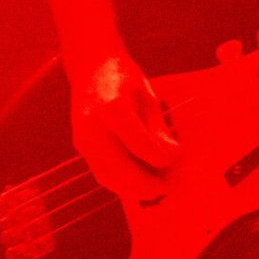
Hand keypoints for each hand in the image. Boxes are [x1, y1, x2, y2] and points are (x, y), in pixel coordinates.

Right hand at [70, 50, 178, 193]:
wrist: (91, 68)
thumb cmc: (125, 80)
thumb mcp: (148, 98)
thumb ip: (157, 129)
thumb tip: (172, 157)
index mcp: (113, 108)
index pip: (142, 146)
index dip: (164, 157)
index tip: (178, 154)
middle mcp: (93, 127)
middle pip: (122, 169)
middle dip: (148, 183)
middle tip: (169, 187)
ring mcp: (83, 139)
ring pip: (109, 177)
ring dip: (134, 189)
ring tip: (156, 189)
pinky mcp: (80, 147)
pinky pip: (101, 173)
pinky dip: (120, 183)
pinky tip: (138, 183)